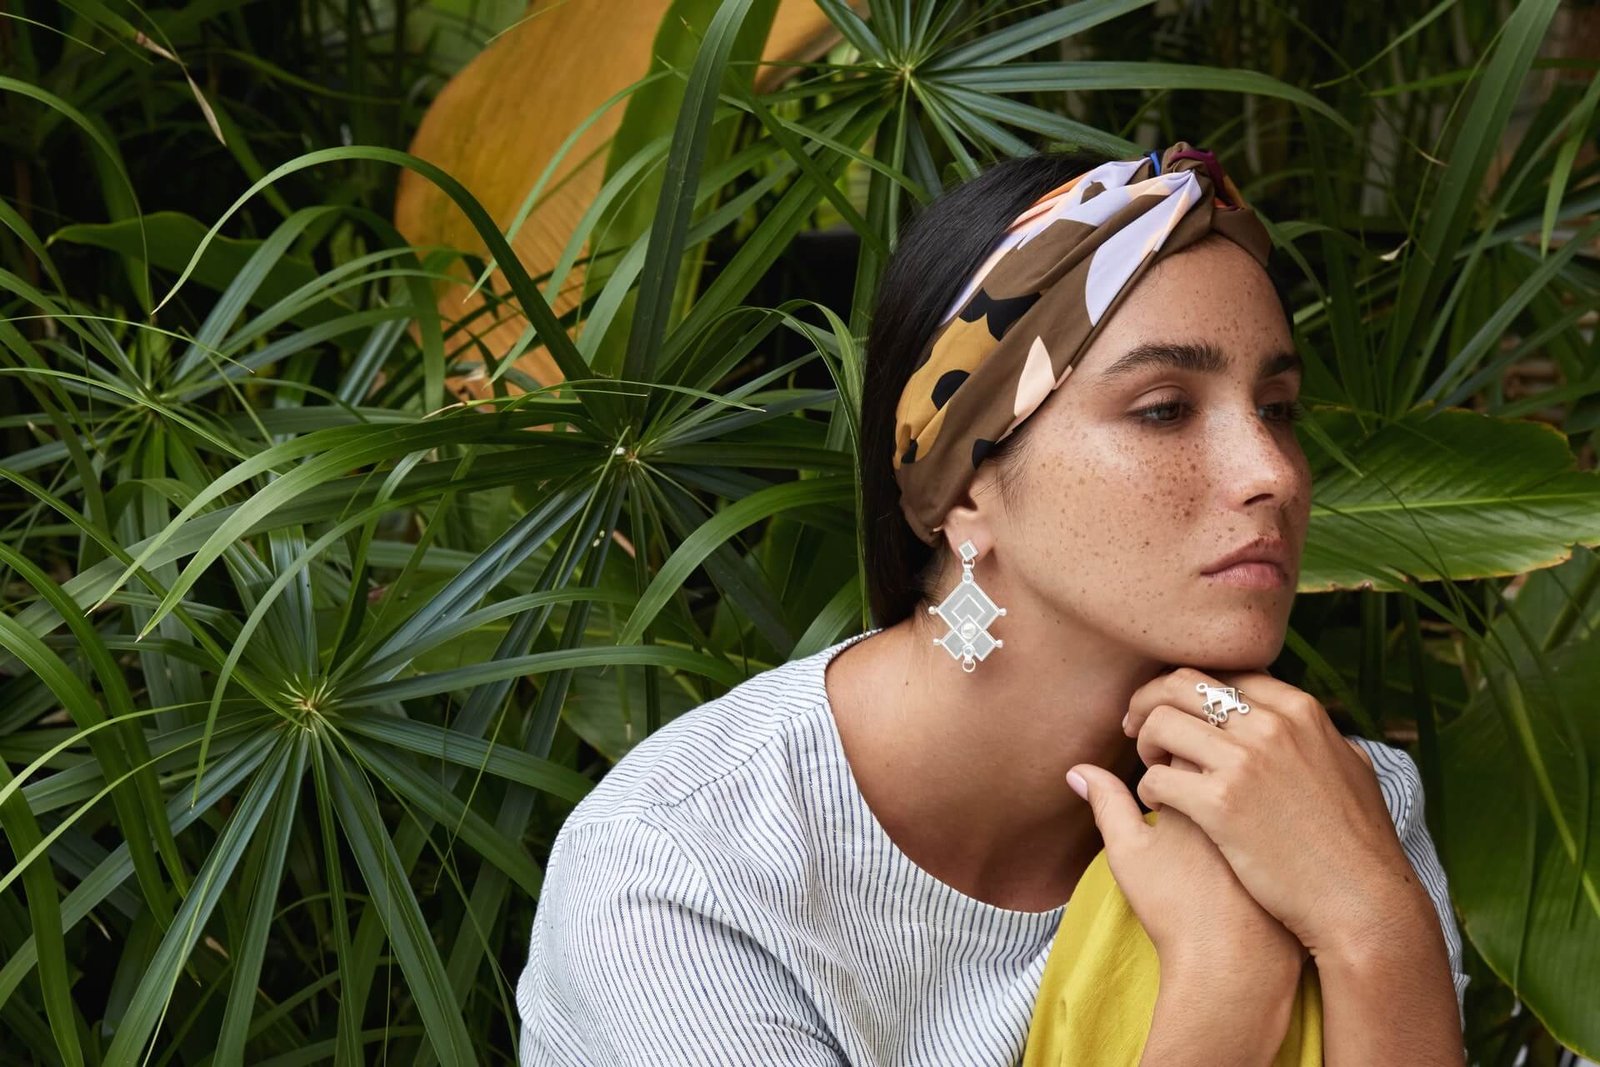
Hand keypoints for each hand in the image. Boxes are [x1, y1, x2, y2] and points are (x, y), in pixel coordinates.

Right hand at [1068, 755, 1305, 980]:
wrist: (1240, 964)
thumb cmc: (1178, 908)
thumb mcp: (1130, 852)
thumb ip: (1106, 802)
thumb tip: (1077, 770)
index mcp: (1204, 774)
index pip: (1184, 729)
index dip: (1165, 748)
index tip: (1159, 775)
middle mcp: (1250, 777)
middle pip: (1225, 738)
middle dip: (1204, 755)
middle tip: (1190, 795)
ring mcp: (1283, 803)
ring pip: (1260, 765)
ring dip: (1239, 774)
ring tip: (1220, 814)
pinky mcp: (1307, 831)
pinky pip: (1288, 798)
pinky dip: (1269, 804)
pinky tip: (1254, 835)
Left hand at [1121, 667, 1427, 960]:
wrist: (1363, 901)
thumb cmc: (1359, 845)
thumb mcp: (1350, 768)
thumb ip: (1317, 736)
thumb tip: (1298, 723)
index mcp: (1299, 710)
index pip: (1221, 674)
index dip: (1186, 690)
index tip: (1172, 708)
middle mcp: (1270, 725)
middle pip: (1180, 685)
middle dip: (1148, 701)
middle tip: (1134, 726)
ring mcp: (1245, 762)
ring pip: (1160, 724)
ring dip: (1144, 743)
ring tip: (1149, 767)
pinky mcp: (1220, 804)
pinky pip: (1156, 778)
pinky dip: (1146, 789)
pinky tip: (1155, 805)